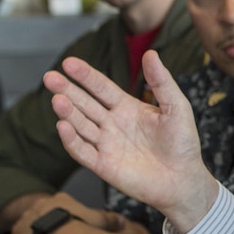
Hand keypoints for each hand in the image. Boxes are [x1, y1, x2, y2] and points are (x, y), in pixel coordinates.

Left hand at [9, 193, 132, 233]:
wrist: (54, 231)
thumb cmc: (79, 225)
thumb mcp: (98, 221)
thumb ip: (110, 220)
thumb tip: (124, 222)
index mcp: (60, 199)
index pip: (63, 208)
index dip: (67, 220)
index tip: (69, 232)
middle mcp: (41, 203)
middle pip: (47, 216)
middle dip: (51, 228)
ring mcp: (27, 215)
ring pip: (34, 227)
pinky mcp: (17, 229)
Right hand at [44, 52, 218, 232]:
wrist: (184, 179)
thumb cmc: (183, 144)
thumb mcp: (177, 107)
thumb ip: (162, 82)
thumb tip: (151, 54)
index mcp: (127, 108)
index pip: (101, 88)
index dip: (85, 76)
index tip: (69, 62)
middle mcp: (112, 124)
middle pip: (84, 104)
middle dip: (67, 90)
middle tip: (50, 77)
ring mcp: (106, 144)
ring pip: (80, 125)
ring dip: (67, 112)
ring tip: (57, 99)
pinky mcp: (103, 165)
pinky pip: (82, 151)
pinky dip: (71, 140)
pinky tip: (63, 126)